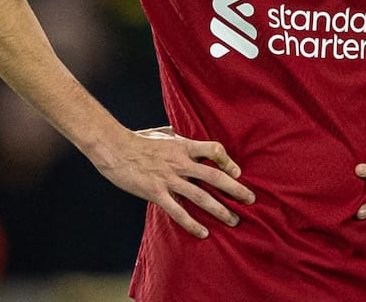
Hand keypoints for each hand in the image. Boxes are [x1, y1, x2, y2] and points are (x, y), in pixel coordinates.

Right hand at [94, 125, 255, 238]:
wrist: (114, 148)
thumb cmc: (139, 139)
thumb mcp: (164, 133)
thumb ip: (180, 136)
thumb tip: (191, 135)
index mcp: (184, 146)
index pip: (214, 151)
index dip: (229, 161)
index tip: (238, 172)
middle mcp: (180, 163)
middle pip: (215, 176)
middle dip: (235, 190)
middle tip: (251, 200)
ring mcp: (169, 179)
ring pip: (201, 197)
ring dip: (220, 210)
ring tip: (234, 220)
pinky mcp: (156, 193)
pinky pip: (178, 211)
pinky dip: (192, 223)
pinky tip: (203, 232)